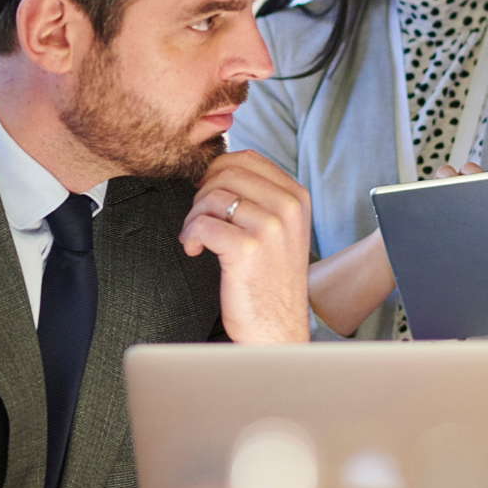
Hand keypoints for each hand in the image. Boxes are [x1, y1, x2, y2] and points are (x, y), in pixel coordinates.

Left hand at [181, 150, 311, 343]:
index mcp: (297, 197)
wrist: (277, 328)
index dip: (217, 171)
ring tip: (197, 239)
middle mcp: (289, 207)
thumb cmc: (270, 279)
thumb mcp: (280, 229)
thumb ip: (261, 196)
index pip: (247, 158)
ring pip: (212, 196)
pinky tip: (195, 251)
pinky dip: (190, 236)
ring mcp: (271, 227)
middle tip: (200, 220)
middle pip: (227, 172)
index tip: (209, 196)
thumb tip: (219, 166)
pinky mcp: (248, 249)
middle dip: (202, 194)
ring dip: (193, 217)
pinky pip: (203, 223)